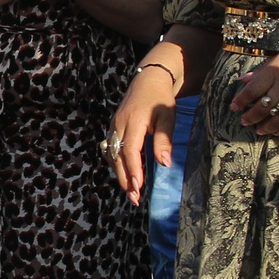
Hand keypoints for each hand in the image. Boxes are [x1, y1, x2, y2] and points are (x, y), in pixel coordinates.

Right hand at [113, 60, 180, 201]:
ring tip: (131, 192)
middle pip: (117, 157)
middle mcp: (119, 125)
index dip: (133, 170)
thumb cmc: (160, 99)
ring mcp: (113, 126)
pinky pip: (111, 150)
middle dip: (125, 179)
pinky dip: (117, 165)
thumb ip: (164, 140)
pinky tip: (125, 176)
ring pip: (112, 155)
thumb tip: (164, 164)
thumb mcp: (167, 116)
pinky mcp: (113, 128)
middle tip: (134, 198)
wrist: (148, 80)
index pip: (130, 150)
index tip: (138, 187)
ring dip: (120, 175)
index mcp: (133, 121)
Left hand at [229, 31, 278, 139]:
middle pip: (262, 108)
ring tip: (258, 130)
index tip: (234, 107)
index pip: (252, 91)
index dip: (241, 101)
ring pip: (277, 120)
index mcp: (276, 71)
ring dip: (265, 127)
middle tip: (244, 121)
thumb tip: (244, 79)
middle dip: (250, 117)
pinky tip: (278, 132)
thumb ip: (264, 69)